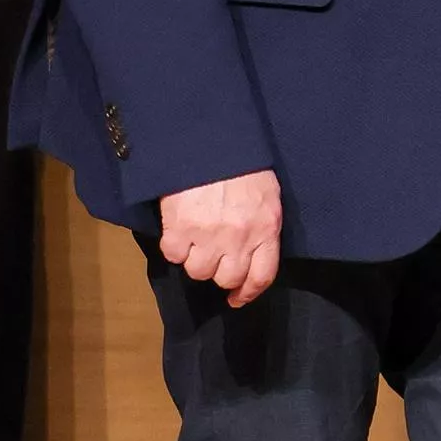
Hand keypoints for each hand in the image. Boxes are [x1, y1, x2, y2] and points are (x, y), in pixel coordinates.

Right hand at [156, 168, 285, 307]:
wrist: (210, 142)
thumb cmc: (242, 163)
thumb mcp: (266, 195)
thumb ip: (263, 225)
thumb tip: (253, 251)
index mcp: (266, 228)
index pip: (262, 276)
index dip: (248, 292)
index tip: (237, 298)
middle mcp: (240, 237)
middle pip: (228, 278)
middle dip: (220, 273)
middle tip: (213, 259)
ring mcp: (209, 235)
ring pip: (198, 271)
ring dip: (195, 260)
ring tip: (196, 239)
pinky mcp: (180, 228)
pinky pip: (174, 255)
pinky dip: (174, 247)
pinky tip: (179, 230)